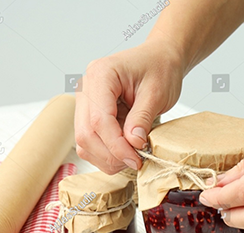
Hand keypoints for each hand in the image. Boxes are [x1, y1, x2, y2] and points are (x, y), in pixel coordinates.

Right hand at [74, 40, 184, 173]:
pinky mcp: (89, 114)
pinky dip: (106, 153)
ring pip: (84, 142)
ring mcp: (85, 102)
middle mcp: (86, 87)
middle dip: (111, 155)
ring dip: (107, 157)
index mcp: (101, 74)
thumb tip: (133, 144)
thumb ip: (142, 118)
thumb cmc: (160, 69)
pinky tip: (126, 152)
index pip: (99, 120)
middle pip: (86, 133)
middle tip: (136, 161)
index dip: (116, 145)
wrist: (160, 59)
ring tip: (132, 157)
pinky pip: (90, 142)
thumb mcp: (157, 93)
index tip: (136, 159)